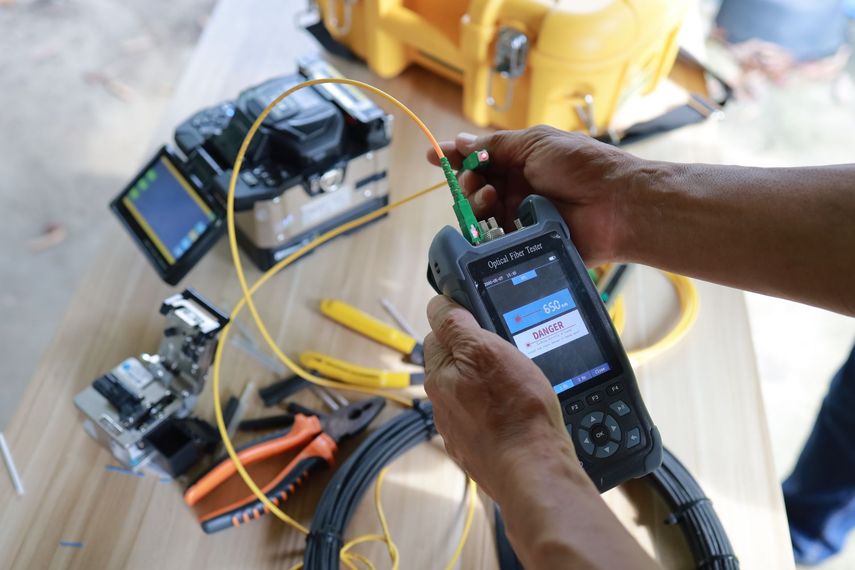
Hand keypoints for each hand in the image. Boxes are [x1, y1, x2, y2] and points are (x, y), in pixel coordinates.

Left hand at [423, 295, 586, 498]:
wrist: (533, 468)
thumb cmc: (513, 410)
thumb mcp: (484, 349)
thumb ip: (456, 325)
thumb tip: (437, 304)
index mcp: (439, 376)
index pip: (437, 334)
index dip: (460, 322)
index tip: (483, 321)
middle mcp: (443, 405)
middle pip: (455, 363)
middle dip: (476, 354)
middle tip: (507, 351)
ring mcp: (461, 430)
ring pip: (472, 392)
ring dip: (489, 383)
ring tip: (518, 383)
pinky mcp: (481, 450)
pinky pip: (487, 419)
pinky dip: (499, 411)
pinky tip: (519, 411)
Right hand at [427, 125, 641, 265]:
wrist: (615, 205)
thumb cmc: (582, 167)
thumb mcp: (536, 143)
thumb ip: (496, 145)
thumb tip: (461, 141)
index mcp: (521, 162)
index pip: (480, 159)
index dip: (456, 158)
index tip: (433, 157)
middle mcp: (518, 189)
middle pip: (474, 188)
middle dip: (468, 184)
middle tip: (478, 184)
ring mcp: (520, 217)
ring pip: (480, 216)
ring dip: (477, 206)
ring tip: (492, 202)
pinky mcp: (524, 243)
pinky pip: (495, 241)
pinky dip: (489, 233)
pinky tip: (496, 225)